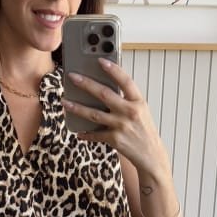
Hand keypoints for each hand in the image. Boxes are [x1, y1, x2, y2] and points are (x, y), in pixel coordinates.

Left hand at [62, 58, 167, 179]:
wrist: (151, 155)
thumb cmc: (144, 130)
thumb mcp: (141, 111)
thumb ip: (126, 100)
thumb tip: (103, 90)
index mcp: (138, 102)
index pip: (126, 81)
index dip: (113, 70)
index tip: (100, 61)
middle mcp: (130, 112)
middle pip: (104, 94)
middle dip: (86, 84)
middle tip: (72, 77)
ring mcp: (122, 126)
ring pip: (94, 114)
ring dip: (77, 108)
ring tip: (65, 102)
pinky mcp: (115, 139)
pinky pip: (96, 134)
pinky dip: (86, 134)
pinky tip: (78, 132)